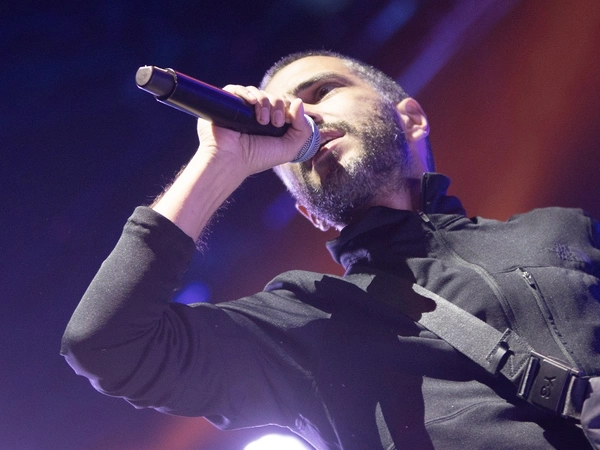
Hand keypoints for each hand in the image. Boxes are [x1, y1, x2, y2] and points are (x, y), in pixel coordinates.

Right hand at [195, 85, 311, 175]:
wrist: (232, 160)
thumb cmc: (259, 157)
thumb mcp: (290, 148)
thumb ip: (303, 128)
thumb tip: (299, 101)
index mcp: (271, 123)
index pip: (285, 105)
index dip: (288, 109)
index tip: (285, 123)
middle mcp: (257, 114)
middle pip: (274, 97)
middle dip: (278, 107)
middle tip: (275, 123)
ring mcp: (242, 108)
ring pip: (258, 92)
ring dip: (265, 103)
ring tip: (262, 120)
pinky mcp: (227, 103)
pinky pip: (237, 89)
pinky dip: (247, 92)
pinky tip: (252, 102)